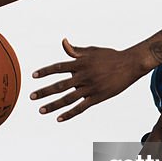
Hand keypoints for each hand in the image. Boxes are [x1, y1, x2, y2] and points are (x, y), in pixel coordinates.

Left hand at [31, 38, 146, 120]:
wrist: (130, 64)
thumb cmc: (110, 56)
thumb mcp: (92, 51)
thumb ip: (75, 51)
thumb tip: (63, 42)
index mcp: (81, 63)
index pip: (59, 67)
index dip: (45, 71)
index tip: (33, 76)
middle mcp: (84, 76)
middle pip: (60, 86)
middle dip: (44, 91)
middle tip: (31, 96)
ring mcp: (91, 88)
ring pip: (68, 99)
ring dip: (53, 105)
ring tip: (41, 110)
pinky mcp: (98, 97)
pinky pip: (81, 108)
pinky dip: (69, 114)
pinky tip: (59, 118)